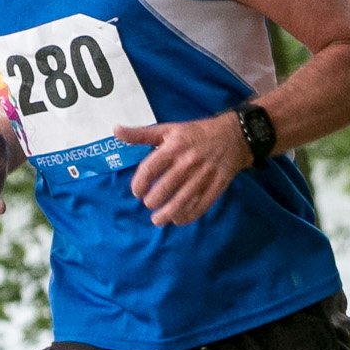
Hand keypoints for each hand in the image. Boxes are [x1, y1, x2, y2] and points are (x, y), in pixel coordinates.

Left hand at [113, 112, 250, 226]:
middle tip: (149, 204)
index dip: (139, 184)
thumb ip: (141, 134)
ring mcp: (204, 174)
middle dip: (152, 201)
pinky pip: (201, 204)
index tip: (136, 192)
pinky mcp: (218, 184)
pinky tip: (178, 220)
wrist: (234, 135)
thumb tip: (115, 130)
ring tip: (157, 220)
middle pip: (165, 188)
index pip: (150, 169)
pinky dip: (188, 215)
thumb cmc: (195, 132)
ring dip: (167, 214)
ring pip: (182, 200)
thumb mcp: (168, 129)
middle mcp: (188, 161)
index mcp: (173, 147)